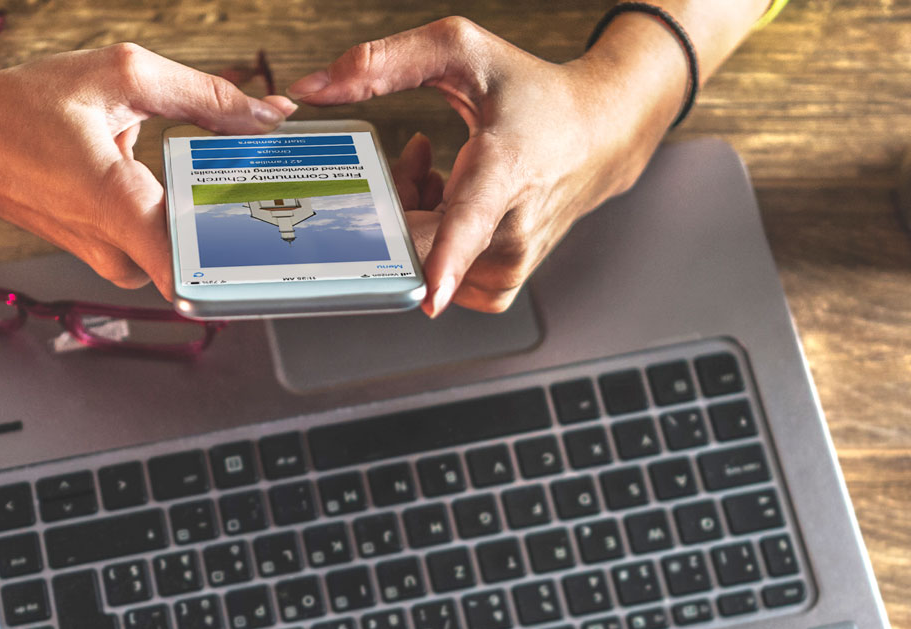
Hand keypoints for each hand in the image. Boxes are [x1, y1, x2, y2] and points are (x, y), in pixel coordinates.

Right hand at [0, 24, 296, 295]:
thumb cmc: (19, 111)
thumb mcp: (118, 76)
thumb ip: (203, 93)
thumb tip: (267, 112)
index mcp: (120, 206)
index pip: (200, 269)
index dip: (254, 254)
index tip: (290, 231)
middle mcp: (117, 250)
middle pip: (210, 253)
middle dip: (250, 215)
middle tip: (284, 182)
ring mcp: (110, 261)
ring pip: (189, 245)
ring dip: (214, 211)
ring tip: (238, 173)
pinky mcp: (108, 257)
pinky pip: (163, 242)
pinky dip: (183, 211)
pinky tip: (191, 179)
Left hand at [287, 17, 689, 314]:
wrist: (602, 133)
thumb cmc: (535, 93)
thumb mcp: (460, 50)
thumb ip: (380, 62)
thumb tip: (309, 89)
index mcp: (506, 167)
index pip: (473, 222)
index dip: (446, 261)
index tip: (430, 296)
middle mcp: (514, 225)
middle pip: (417, 241)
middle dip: (391, 202)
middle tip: (414, 158)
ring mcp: (513, 260)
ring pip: (423, 263)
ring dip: (409, 222)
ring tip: (436, 177)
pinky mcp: (506, 281)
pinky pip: (442, 282)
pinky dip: (430, 249)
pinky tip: (445, 210)